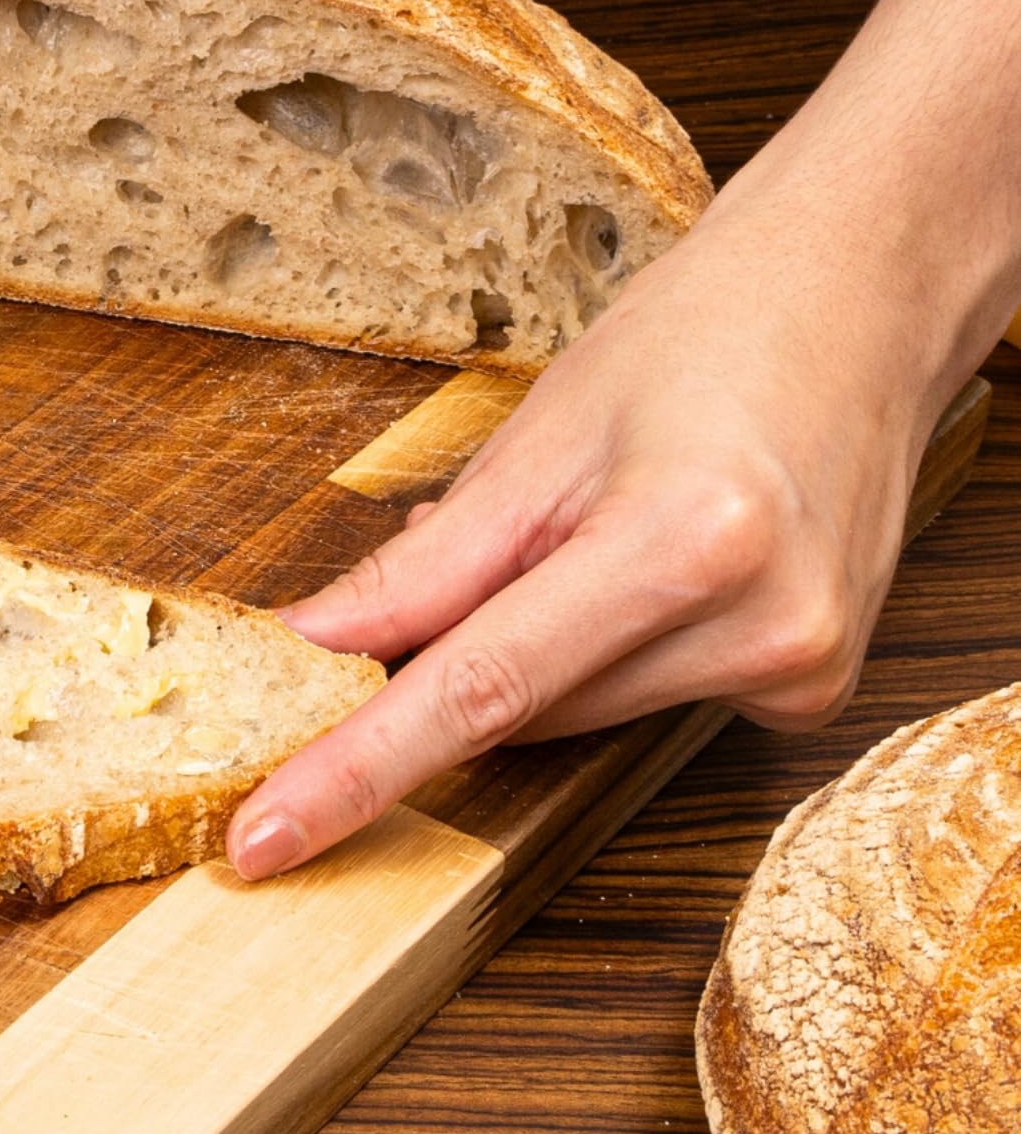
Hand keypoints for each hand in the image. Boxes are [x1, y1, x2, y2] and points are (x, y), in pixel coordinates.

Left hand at [224, 136, 998, 880]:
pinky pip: (640, 702)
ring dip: (533, 646)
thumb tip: (313, 648)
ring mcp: (798, 667)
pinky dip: (603, 651)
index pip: (474, 691)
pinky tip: (648, 563)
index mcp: (686, 540)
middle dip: (451, 654)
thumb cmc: (711, 331)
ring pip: (570, 716)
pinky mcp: (812, 689)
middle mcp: (760, 623)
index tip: (267, 837)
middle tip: (473, 545)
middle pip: (516, 707)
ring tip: (593, 521)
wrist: (866, 295)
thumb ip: (423, 565)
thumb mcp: (542, 431)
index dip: (355, 772)